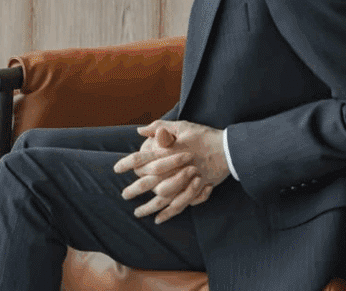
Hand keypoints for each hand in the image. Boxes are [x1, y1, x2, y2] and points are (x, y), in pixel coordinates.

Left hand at [114, 121, 228, 222]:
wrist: (229, 148)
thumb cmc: (204, 135)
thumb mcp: (182, 126)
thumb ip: (159, 127)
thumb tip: (140, 130)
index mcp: (167, 152)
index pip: (142, 158)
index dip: (127, 163)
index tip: (116, 169)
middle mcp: (174, 169)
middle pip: (149, 182)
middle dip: (134, 190)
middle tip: (124, 195)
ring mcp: (185, 181)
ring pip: (162, 199)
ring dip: (149, 207)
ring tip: (137, 213)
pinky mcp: (196, 190)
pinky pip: (179, 205)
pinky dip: (169, 213)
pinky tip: (159, 219)